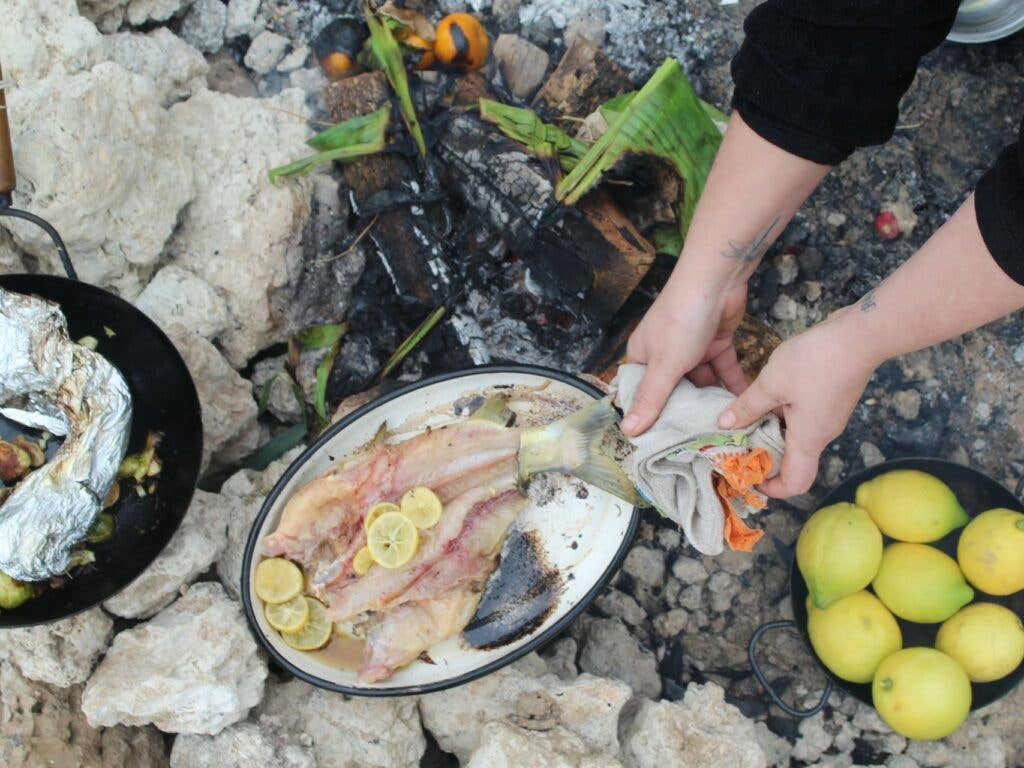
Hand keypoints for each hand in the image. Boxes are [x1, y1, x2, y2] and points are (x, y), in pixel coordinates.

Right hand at [622, 283, 749, 435]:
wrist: (716, 280)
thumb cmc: (681, 319)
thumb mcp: (664, 365)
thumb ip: (651, 399)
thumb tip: (629, 431)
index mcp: (642, 357)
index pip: (642, 393)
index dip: (650, 417)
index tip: (663, 443)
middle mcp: (665, 354)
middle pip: (674, 391)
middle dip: (687, 413)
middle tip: (700, 443)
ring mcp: (692, 349)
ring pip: (701, 383)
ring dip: (712, 402)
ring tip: (726, 429)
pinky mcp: (716, 343)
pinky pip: (723, 371)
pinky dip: (732, 385)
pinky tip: (744, 406)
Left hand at [717, 306, 877, 497]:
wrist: (860, 336)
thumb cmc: (816, 361)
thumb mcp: (771, 383)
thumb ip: (747, 406)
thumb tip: (724, 424)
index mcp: (808, 439)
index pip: (795, 483)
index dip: (772, 487)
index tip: (749, 476)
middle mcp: (821, 434)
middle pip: (793, 461)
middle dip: (765, 458)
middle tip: (737, 445)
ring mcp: (828, 416)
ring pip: (796, 436)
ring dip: (771, 432)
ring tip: (743, 419)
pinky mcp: (830, 400)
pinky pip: (803, 418)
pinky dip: (782, 415)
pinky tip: (764, 398)